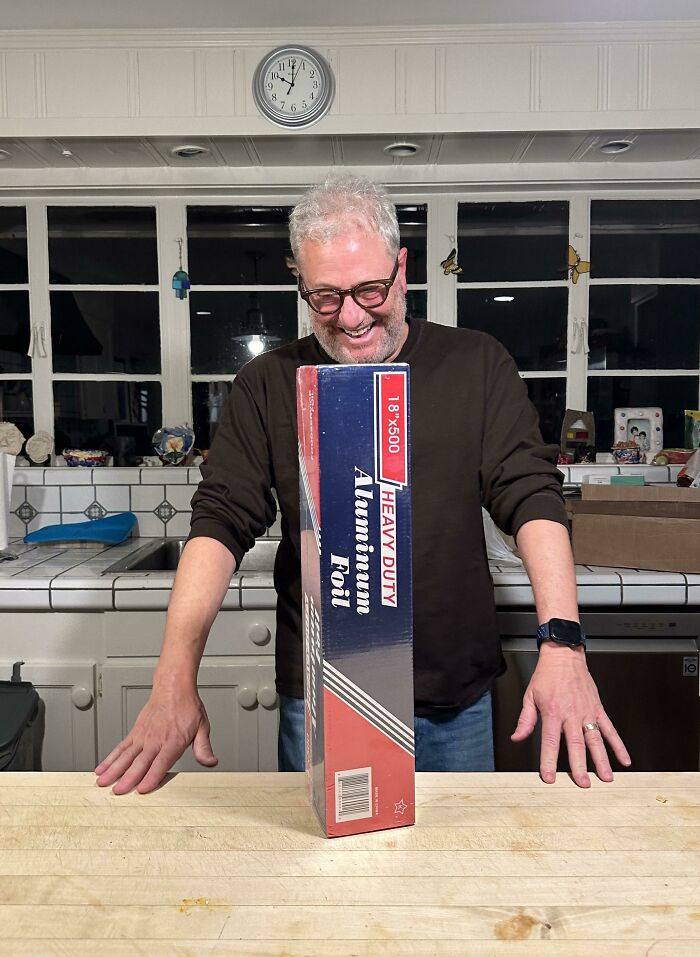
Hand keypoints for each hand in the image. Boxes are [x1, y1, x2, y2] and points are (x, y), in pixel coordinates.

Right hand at [94, 682, 217, 794]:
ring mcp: (143, 736)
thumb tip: (210, 762)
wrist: (173, 687)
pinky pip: (121, 747)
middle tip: (117, 792)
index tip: (142, 789)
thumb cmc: (187, 707)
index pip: (161, 763)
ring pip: (126, 756)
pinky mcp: (135, 733)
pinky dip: (110, 758)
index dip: (152, 777)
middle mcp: (155, 740)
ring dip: (114, 770)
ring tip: (102, 783)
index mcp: (173, 741)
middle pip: (140, 762)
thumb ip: (204, 747)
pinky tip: (102, 768)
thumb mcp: (202, 727)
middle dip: (128, 778)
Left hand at [510, 643, 630, 787]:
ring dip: (601, 760)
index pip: (550, 741)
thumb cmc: (547, 676)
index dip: (549, 760)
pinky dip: (618, 745)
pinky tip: (624, 759)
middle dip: (579, 766)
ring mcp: (587, 712)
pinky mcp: (598, 709)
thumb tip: (517, 738)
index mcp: (552, 712)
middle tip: (582, 783)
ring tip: (605, 777)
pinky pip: (610, 729)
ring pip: (595, 739)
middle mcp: (571, 714)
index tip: (549, 777)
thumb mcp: (529, 696)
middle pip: (576, 744)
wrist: (564, 656)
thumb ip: (525, 720)